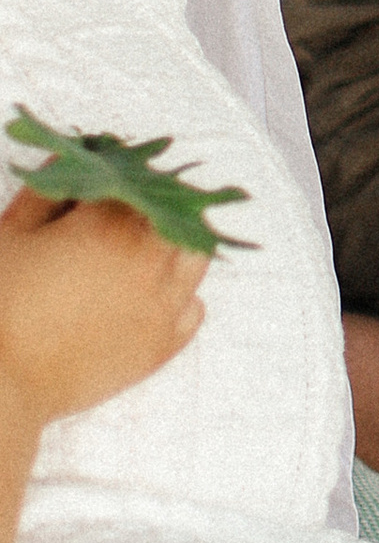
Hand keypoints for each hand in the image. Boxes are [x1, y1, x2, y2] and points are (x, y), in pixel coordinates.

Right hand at [0, 186, 207, 432]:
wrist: (0, 383)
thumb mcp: (11, 232)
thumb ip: (47, 190)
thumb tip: (74, 159)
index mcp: (112, 223)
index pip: (137, 179)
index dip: (122, 174)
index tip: (107, 177)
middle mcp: (151, 258)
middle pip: (178, 212)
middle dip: (156, 204)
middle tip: (126, 211)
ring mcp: (164, 304)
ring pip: (196, 256)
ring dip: (176, 244)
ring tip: (143, 250)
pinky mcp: (164, 346)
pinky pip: (194, 309)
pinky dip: (180, 296)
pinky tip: (150, 296)